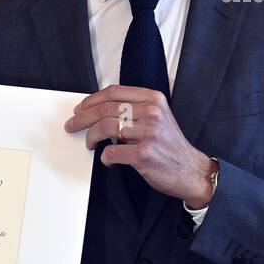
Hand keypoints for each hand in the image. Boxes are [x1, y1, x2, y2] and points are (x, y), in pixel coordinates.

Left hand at [64, 85, 215, 206]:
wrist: (191, 170)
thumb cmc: (170, 145)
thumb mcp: (158, 117)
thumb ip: (134, 109)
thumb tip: (99, 110)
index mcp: (153, 100)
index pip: (114, 92)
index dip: (91, 100)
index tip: (79, 108)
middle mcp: (151, 113)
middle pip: (105, 109)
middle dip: (82, 118)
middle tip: (72, 125)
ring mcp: (148, 133)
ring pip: (105, 127)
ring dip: (91, 137)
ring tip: (90, 144)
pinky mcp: (144, 154)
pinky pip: (111, 152)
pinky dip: (105, 158)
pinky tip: (109, 160)